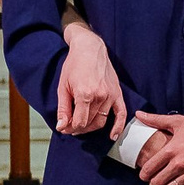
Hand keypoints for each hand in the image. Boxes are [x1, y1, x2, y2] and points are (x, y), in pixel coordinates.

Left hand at [56, 22, 128, 139]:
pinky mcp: (117, 93)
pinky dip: (118, 127)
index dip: (70, 128)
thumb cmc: (74, 65)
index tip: (65, 128)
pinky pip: (121, 114)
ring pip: (102, 121)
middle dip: (78, 129)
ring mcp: (110, 95)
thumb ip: (63, 109)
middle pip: (90, 123)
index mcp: (85, 94)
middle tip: (71, 127)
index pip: (79, 122)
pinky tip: (113, 135)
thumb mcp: (63, 86)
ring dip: (91, 127)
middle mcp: (100, 96)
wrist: (90, 48)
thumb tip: (61, 127)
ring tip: (82, 126)